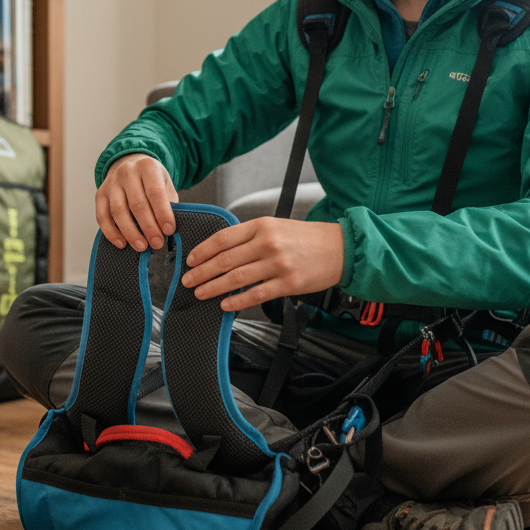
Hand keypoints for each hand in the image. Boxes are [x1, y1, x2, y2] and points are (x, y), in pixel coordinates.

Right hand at [95, 153, 179, 250]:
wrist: (130, 166)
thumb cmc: (151, 181)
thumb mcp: (165, 184)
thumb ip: (169, 203)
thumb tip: (169, 230)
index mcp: (147, 167)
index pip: (155, 192)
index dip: (162, 213)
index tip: (169, 231)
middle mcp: (127, 172)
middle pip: (137, 204)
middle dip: (148, 227)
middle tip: (157, 243)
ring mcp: (111, 183)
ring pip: (118, 211)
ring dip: (131, 232)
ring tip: (141, 246)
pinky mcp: (100, 194)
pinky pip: (102, 217)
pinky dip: (111, 232)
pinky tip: (122, 243)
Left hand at [180, 217, 344, 310]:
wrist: (340, 248)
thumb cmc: (306, 238)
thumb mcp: (276, 226)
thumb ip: (250, 236)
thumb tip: (221, 251)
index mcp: (262, 225)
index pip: (223, 238)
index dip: (203, 251)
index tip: (190, 260)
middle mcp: (268, 243)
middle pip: (225, 260)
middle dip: (202, 272)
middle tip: (188, 281)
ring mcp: (278, 264)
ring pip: (236, 278)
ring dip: (214, 287)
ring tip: (200, 293)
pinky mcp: (288, 283)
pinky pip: (256, 294)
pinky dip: (237, 300)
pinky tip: (225, 304)